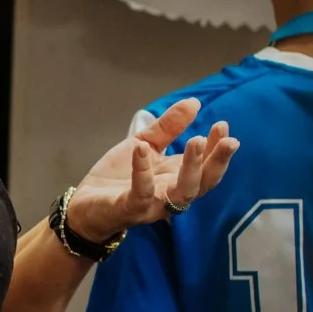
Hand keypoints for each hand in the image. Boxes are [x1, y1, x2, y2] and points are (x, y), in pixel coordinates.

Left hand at [64, 99, 240, 244]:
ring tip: (196, 140)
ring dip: (192, 167)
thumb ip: (168, 127)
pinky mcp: (129, 209)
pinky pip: (141, 193)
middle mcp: (170, 195)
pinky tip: (142, 149)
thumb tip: (194, 102)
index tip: (223, 125)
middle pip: (203, 183)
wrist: (84, 205)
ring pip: (182, 193)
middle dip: (216, 161)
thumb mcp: (144, 145)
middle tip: (228, 139)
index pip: (206, 167)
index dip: (217, 149)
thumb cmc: (117, 178)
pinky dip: (142, 172)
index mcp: (176, 179)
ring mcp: (152, 205)